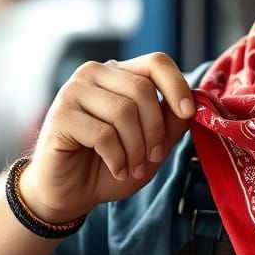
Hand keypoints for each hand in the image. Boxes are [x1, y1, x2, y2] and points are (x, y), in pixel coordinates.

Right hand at [17, 53, 194, 223]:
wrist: (73, 192)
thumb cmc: (113, 164)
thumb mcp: (153, 144)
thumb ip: (172, 121)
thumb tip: (194, 104)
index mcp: (120, 74)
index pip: (156, 62)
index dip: (176, 86)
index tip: (188, 113)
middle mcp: (94, 74)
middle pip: (142, 89)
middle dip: (154, 131)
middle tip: (152, 158)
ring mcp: (73, 91)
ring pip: (123, 111)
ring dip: (136, 149)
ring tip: (133, 168)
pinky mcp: (60, 115)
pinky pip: (103, 133)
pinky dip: (117, 158)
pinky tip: (115, 169)